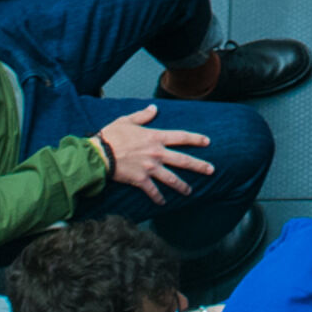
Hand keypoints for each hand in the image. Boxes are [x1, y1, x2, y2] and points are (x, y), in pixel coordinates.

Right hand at [95, 104, 214, 199]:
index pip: (181, 137)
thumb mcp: (127, 120)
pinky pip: (153, 192)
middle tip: (211, 170)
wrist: (99, 154)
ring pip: (172, 179)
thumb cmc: (111, 135)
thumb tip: (154, 108)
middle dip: (199, 166)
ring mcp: (150, 168)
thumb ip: (143, 115)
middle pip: (183, 160)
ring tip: (190, 191)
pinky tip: (163, 203)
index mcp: (155, 137)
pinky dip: (158, 198)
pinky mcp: (141, 180)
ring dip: (182, 186)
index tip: (207, 142)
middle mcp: (157, 153)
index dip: (196, 139)